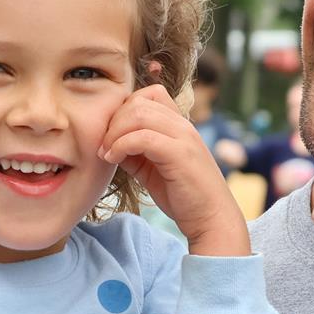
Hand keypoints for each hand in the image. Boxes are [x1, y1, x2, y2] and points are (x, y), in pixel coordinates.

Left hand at [100, 86, 250, 257]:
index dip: (123, 110)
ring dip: (114, 133)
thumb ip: (134, 152)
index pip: (149, 94)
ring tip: (107, 154)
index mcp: (179, 124)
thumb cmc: (182, 196)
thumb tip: (108, 143)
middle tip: (103, 146)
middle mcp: (183, 125)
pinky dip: (121, 145)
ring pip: (139, 114)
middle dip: (113, 121)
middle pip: (139, 102)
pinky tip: (113, 159)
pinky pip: (143, 137)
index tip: (111, 136)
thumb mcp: (152, 168)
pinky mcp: (180, 154)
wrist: (211, 218)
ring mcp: (184, 137)